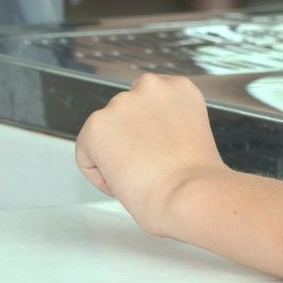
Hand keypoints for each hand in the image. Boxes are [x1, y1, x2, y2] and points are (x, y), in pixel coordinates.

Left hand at [74, 73, 228, 238]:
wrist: (189, 195)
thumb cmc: (196, 180)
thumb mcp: (192, 134)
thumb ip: (167, 125)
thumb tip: (146, 141)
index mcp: (178, 88)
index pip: (149, 103)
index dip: (150, 133)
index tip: (157, 152)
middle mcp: (149, 87)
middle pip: (125, 115)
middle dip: (130, 140)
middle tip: (145, 168)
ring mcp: (121, 104)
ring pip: (105, 133)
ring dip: (114, 154)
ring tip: (136, 177)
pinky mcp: (96, 126)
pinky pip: (85, 153)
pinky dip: (97, 173)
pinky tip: (120, 183)